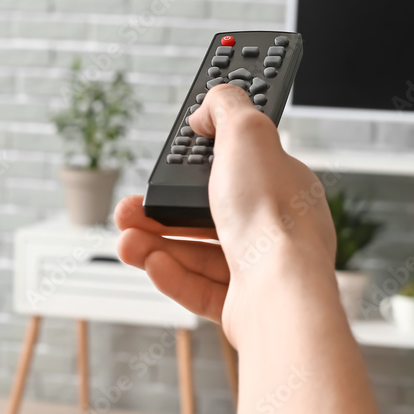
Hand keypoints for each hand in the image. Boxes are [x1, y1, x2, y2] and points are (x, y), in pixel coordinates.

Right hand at [115, 84, 335, 342]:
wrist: (281, 295)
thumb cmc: (274, 217)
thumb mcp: (248, 133)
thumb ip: (227, 107)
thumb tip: (209, 107)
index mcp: (286, 186)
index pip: (239, 165)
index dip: (201, 161)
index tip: (170, 160)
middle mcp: (278, 227)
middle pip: (210, 213)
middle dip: (163, 209)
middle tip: (131, 206)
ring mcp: (262, 269)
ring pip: (199, 253)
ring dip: (157, 243)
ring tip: (127, 240)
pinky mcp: (245, 306)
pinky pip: (200, 288)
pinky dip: (172, 276)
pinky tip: (152, 263)